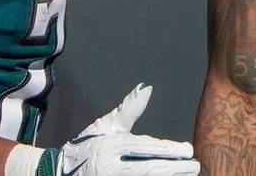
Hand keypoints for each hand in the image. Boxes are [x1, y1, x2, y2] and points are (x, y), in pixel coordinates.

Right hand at [58, 84, 199, 174]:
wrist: (60, 173)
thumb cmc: (87, 145)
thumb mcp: (105, 126)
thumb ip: (128, 110)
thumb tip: (147, 87)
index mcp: (110, 146)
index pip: (145, 148)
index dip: (169, 150)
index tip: (189, 150)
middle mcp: (110, 168)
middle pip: (149, 170)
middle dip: (175, 169)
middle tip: (195, 166)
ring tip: (188, 175)